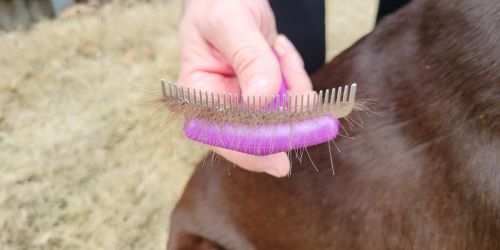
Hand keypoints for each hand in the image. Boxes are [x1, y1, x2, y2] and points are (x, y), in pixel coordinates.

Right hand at [179, 0, 311, 176]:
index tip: (280, 159)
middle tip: (294, 80)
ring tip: (278, 49)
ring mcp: (246, 103)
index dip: (250, 151)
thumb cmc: (219, 5)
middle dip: (283, 114)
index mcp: (198, 96)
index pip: (221, 136)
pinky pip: (292, 100)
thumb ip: (248, 58)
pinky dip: (295, 77)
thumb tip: (261, 99)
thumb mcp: (230, 24)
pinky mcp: (266, 96)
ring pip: (282, 118)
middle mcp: (221, 106)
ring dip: (292, 85)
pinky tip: (281, 51)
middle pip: (256, 135)